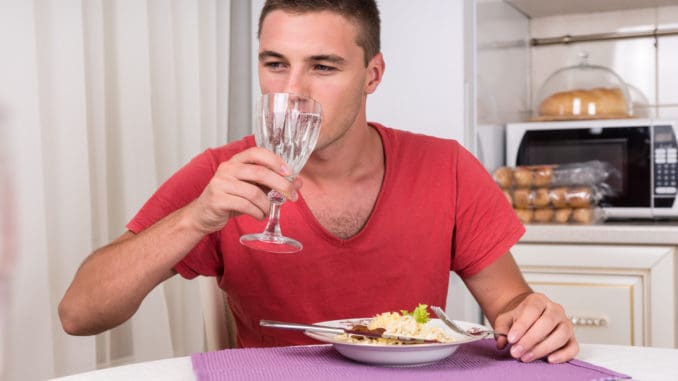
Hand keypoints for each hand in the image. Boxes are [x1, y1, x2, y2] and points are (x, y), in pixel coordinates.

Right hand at [186, 147, 301, 233]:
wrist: (203, 215)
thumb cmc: (229, 199)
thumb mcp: (251, 189)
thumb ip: (272, 184)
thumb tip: (298, 183)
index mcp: (236, 161)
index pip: (257, 152)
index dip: (275, 161)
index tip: (290, 173)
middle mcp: (227, 168)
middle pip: (260, 172)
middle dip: (280, 185)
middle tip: (292, 196)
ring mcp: (220, 183)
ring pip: (254, 192)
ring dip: (266, 205)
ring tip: (267, 211)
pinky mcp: (217, 199)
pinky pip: (245, 206)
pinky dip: (257, 213)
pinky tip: (258, 216)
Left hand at [494, 292, 577, 363]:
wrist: (529, 320)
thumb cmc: (518, 319)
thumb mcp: (505, 320)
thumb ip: (501, 329)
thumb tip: (501, 343)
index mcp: (538, 300)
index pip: (532, 310)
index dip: (522, 325)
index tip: (511, 339)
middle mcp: (555, 309)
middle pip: (547, 322)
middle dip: (530, 339)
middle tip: (516, 351)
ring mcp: (566, 323)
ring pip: (561, 334)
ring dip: (543, 348)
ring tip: (526, 357)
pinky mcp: (572, 338)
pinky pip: (573, 347)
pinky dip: (563, 355)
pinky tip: (549, 360)